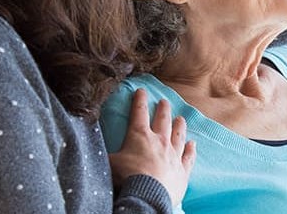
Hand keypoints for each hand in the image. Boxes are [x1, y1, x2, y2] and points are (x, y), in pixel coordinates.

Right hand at [109, 89, 195, 206]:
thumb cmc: (126, 177)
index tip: (141, 91)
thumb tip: (94, 147)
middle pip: (163, 121)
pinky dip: (190, 150)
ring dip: (179, 126)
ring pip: (178, 136)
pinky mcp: (182, 171)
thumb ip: (106, 153)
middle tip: (164, 101)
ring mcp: (173, 155)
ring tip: (180, 118)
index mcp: (140, 136)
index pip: (139, 113)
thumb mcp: (109, 163)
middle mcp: (159, 142)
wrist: (147, 195)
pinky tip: (192, 144)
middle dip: (163, 109)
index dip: (139, 101)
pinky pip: (188, 157)